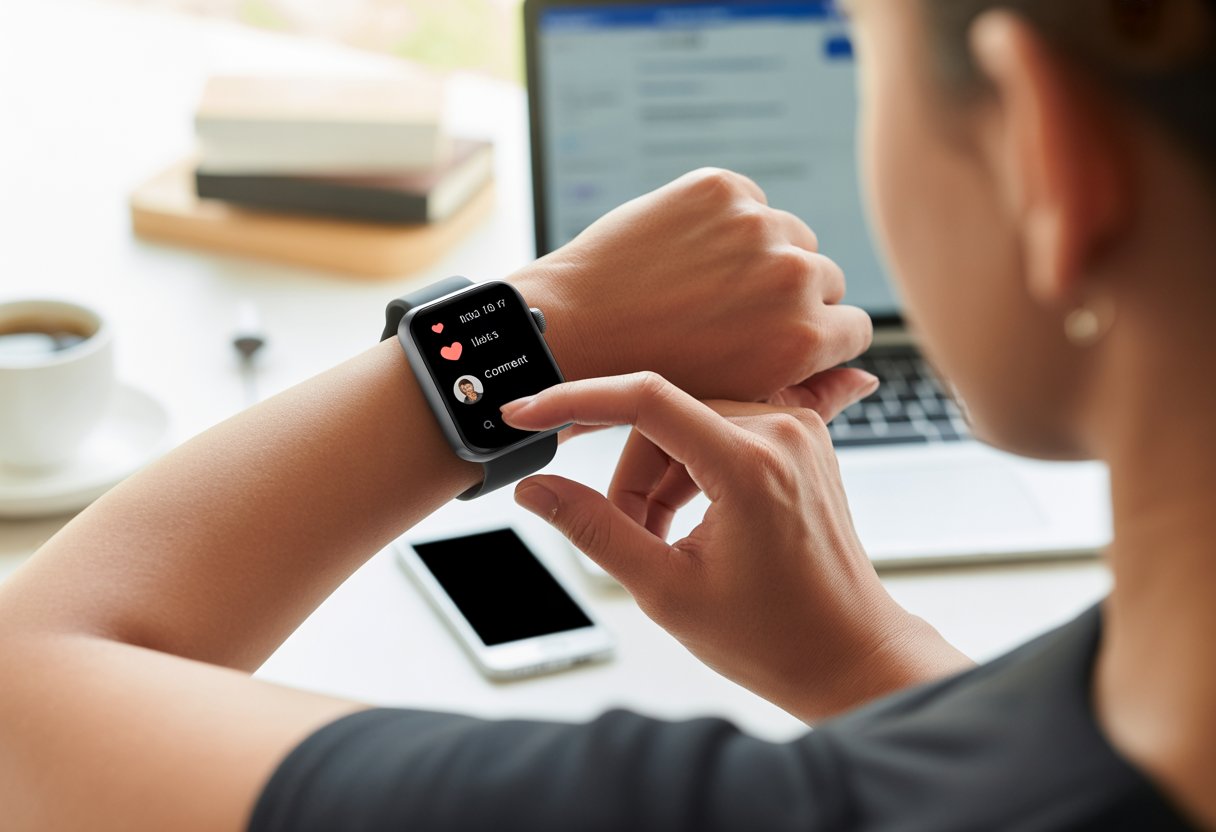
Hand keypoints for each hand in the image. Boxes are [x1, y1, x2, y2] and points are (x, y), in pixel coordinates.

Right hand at [501, 372, 970, 722]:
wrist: (848, 655)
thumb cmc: (773, 637)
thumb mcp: (666, 589)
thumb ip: (594, 530)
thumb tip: (535, 490)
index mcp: (750, 464)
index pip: (644, 399)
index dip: (573, 402)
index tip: (527, 414)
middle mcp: (781, 431)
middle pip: (662, 418)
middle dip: (629, 476)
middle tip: (629, 537)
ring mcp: (797, 431)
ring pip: (688, 423)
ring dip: (659, 477)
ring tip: (665, 541)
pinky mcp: (800, 440)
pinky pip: (721, 430)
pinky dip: (690, 471)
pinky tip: (691, 523)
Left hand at [508, 168, 872, 401]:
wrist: (569, 334)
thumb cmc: (653, 382)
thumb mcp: (740, 405)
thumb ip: (814, 394)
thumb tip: (870, 380)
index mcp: (806, 338)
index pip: (854, 328)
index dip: (816, 338)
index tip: (777, 341)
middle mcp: (793, 276)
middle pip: (825, 279)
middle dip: (790, 298)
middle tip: (733, 316)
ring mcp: (756, 225)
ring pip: (790, 236)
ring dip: (762, 255)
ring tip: (706, 286)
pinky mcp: (720, 187)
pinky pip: (750, 201)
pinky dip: (727, 222)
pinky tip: (686, 254)